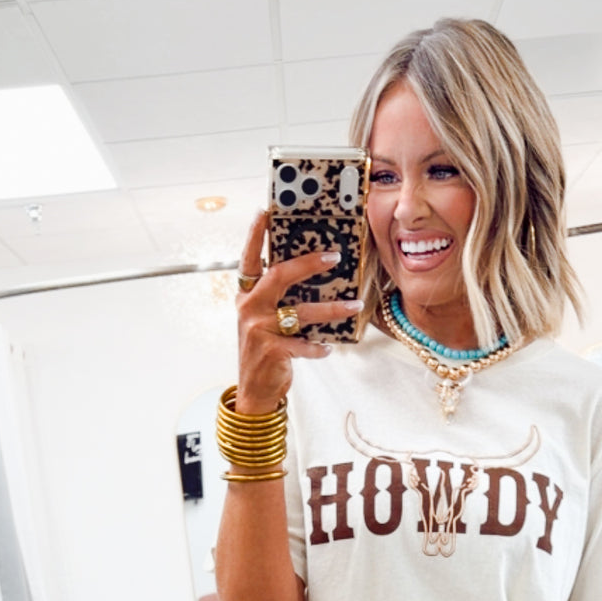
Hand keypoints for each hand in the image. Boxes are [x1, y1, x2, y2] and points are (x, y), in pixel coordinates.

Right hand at [235, 210, 361, 412]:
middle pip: (279, 275)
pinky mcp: (271, 350)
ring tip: (354, 305)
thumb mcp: (263, 318)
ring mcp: (258, 329)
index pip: (249, 259)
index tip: (264, 211)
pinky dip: (318, 347)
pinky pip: (303, 345)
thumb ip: (276, 297)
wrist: (254, 389)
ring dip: (331, 308)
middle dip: (308, 263)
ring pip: (301, 311)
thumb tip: (309, 271)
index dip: (254, 235)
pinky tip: (329, 348)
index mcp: (246, 295)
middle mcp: (250, 307)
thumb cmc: (264, 349)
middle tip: (334, 257)